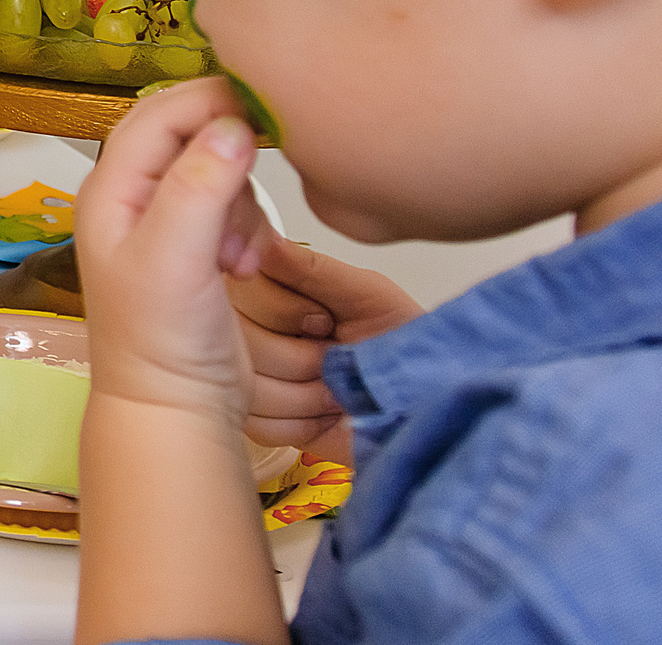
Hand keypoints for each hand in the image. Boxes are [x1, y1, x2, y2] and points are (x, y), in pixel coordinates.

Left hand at [76, 78, 277, 426]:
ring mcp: (161, 219)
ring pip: (213, 166)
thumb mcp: (176, 258)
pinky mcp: (193, 243)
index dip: (210, 100)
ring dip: (241, 197)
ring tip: (238, 251)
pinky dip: (247, 224)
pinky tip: (245, 264)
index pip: (158, 112)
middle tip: (257, 177)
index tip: (265, 107)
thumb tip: (231, 126)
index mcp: (109, 189)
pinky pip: (228, 202)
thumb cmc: (159, 339)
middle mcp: (129, 196)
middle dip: (227, 149)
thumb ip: (199, 188)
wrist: (173, 408)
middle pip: (184, 131)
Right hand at [229, 240, 421, 461]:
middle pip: (234, 339)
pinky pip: (257, 423)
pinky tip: (324, 415)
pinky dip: (301, 424)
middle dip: (297, 357)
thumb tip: (262, 238)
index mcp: (271, 290)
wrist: (427, 403)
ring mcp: (250, 377)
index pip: (238, 287)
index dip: (280, 309)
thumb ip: (311, 268)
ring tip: (336, 390)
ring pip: (245, 384)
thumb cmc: (403, 343)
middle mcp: (250, 329)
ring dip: (303, 394)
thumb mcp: (366, 294)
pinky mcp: (258, 422)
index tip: (322, 320)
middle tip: (334, 357)